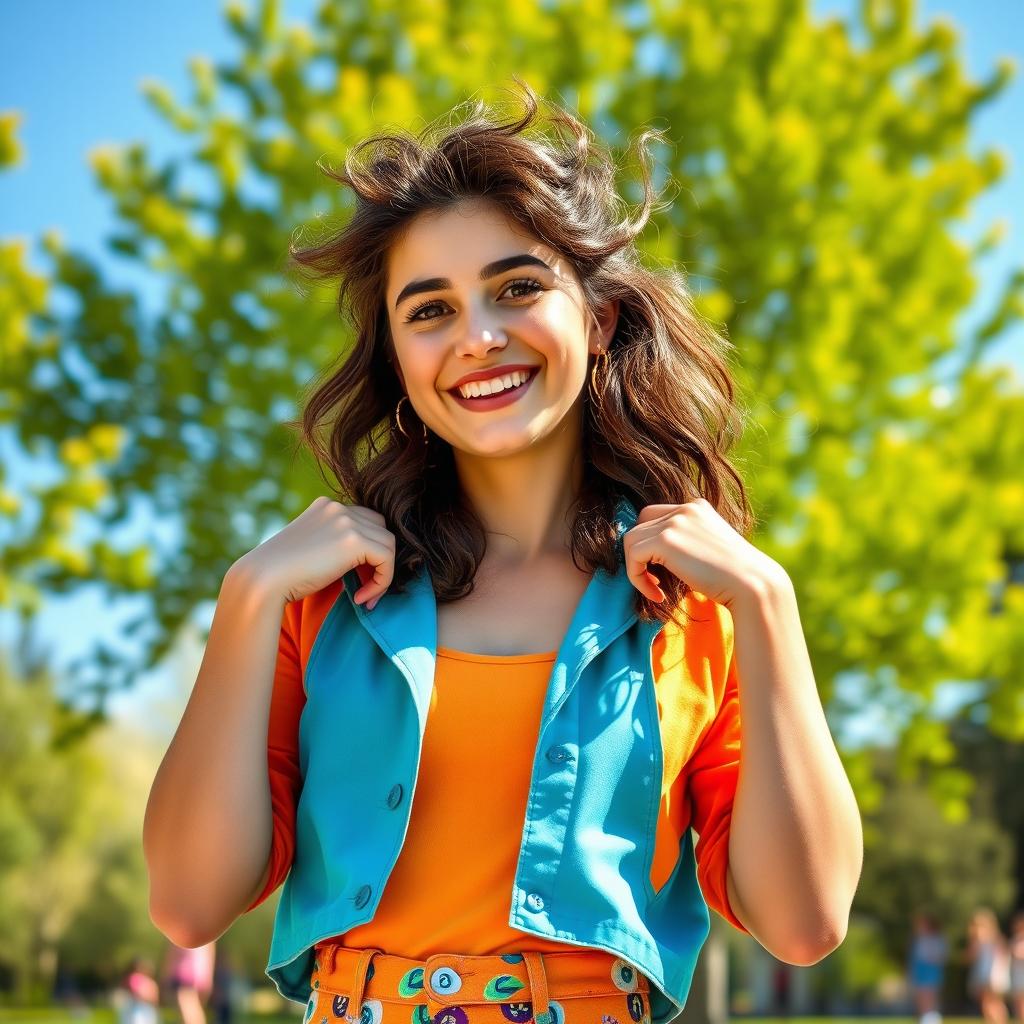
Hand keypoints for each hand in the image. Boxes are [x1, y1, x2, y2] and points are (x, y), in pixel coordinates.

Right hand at [232, 496, 395, 607]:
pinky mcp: (354, 541)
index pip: (365, 521)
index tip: (358, 579)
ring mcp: (346, 521)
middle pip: (380, 530)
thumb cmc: (283, 574)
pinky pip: (387, 560)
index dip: (368, 551)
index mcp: (326, 506)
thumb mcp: (312, 548)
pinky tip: (360, 598)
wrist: (263, 580)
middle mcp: (338, 507)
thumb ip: (335, 544)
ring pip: (388, 545)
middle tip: (365, 589)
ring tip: (364, 597)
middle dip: (378, 560)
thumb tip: (367, 560)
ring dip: (383, 574)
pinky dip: (381, 582)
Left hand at [622, 498, 784, 609]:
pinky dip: (637, 578)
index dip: (651, 545)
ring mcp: (675, 521)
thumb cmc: (733, 579)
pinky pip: (633, 556)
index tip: (661, 573)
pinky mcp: (665, 539)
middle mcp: (685, 508)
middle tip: (654, 581)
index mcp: (697, 508)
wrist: (752, 585)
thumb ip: (684, 544)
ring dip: (636, 569)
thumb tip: (652, 556)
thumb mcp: (707, 551)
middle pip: (640, 524)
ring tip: (656, 590)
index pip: (656, 517)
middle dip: (640, 553)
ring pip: (631, 540)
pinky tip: (658, 595)